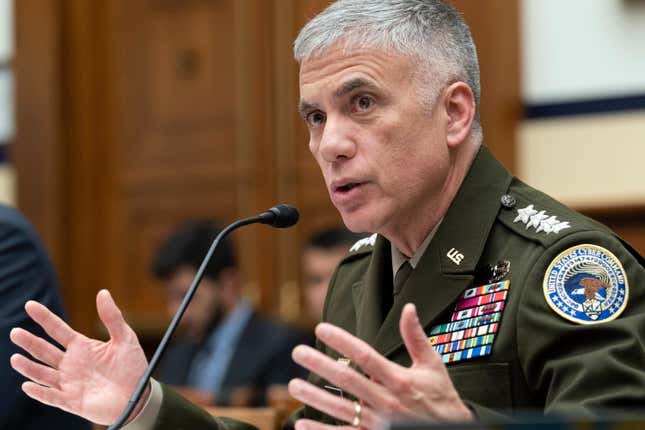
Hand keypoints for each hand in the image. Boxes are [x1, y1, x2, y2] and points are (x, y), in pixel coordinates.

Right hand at [10, 290, 148, 424]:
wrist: (139, 395)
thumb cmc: (132, 366)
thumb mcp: (125, 338)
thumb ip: (112, 317)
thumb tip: (103, 292)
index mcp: (82, 347)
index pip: (57, 329)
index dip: (44, 317)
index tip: (30, 305)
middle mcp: (71, 363)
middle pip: (44, 350)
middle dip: (30, 342)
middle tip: (15, 332)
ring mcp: (69, 382)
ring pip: (43, 373)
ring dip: (29, 367)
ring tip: (15, 358)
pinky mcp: (71, 401)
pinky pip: (51, 397)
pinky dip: (40, 392)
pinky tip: (28, 385)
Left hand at [288, 303, 472, 428]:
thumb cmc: (441, 398)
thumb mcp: (433, 365)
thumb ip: (416, 337)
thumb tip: (408, 308)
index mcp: (399, 379)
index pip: (365, 356)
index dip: (342, 341)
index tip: (321, 328)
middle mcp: (387, 401)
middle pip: (348, 381)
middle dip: (320, 365)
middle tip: (297, 352)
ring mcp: (379, 423)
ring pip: (341, 409)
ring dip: (315, 398)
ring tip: (294, 385)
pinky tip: (303, 423)